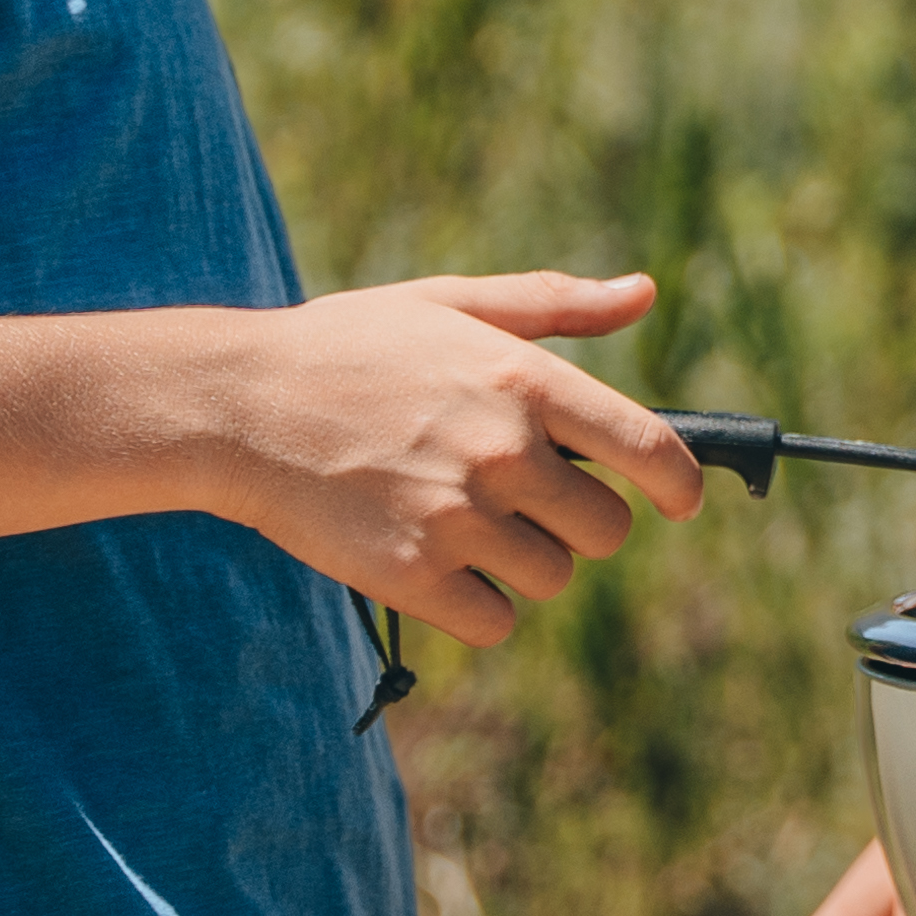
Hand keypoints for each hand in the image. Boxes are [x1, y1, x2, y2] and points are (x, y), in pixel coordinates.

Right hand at [192, 272, 699, 642]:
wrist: (235, 406)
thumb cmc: (348, 347)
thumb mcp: (451, 303)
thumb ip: (555, 305)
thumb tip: (644, 293)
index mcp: (525, 380)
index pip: (650, 450)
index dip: (680, 485)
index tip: (680, 501)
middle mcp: (504, 450)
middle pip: (606, 531)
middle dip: (578, 523)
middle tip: (525, 501)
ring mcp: (458, 518)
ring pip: (551, 578)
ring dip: (523, 563)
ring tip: (465, 522)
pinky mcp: (411, 576)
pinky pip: (494, 621)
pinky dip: (477, 606)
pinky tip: (438, 564)